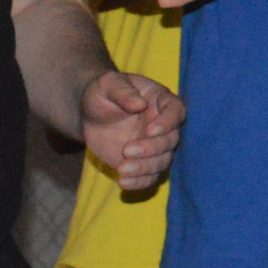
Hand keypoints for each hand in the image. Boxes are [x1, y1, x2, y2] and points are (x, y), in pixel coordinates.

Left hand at [79, 70, 183, 192]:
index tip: (150, 130)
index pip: (176, 111)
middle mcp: (164, 125)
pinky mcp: (144, 163)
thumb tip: (140, 104)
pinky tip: (123, 182)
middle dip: (151, 149)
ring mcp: (155, 146)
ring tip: (122, 168)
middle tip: (127, 150)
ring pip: (163, 162)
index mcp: (161, 100)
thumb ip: (123, 91)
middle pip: (171, 141)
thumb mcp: (108, 84)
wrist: (92, 114)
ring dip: (145, 168)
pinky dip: (139, 183)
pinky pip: (150, 177)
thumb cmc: (103, 93)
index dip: (168, 122)